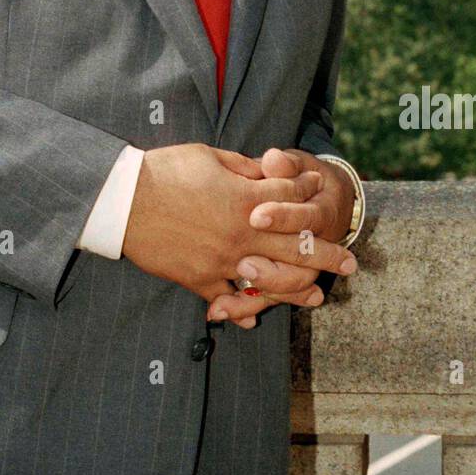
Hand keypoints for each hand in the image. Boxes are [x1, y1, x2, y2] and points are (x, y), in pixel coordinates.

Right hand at [121, 143, 345, 306]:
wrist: (123, 201)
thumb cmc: (165, 171)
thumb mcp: (209, 157)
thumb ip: (243, 169)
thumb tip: (265, 172)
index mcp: (246, 200)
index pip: (291, 198)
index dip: (308, 191)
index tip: (320, 189)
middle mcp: (242, 234)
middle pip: (297, 247)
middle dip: (328, 255)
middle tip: (352, 264)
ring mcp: (223, 261)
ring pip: (271, 282)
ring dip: (298, 290)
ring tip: (317, 296)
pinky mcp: (200, 279)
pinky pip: (227, 300)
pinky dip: (241, 311)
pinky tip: (255, 317)